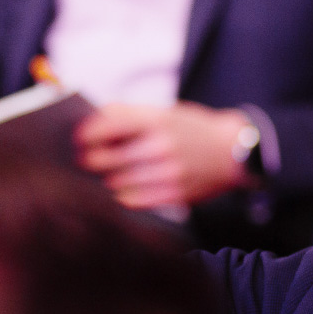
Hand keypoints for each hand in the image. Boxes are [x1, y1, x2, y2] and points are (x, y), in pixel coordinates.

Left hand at [75, 103, 255, 209]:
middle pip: (104, 160)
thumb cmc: (192, 130)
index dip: (85, 135)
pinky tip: (126, 188)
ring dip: (108, 179)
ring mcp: (168, 173)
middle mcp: (161, 146)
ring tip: (109, 174)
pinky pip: (133, 201)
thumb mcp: (164, 112)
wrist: (233, 153)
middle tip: (87, 161)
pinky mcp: (174, 195)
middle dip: (91, 161)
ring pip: (116, 183)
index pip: (105, 127)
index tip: (79, 140)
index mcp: (155, 120)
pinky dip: (124, 195)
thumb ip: (128, 114)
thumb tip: (91, 120)